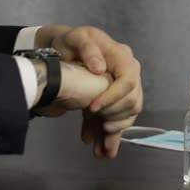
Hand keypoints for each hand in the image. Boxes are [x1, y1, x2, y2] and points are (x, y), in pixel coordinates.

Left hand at [35, 26, 142, 157]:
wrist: (59, 50)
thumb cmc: (69, 41)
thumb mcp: (76, 38)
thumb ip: (88, 49)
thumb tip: (100, 68)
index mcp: (121, 57)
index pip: (128, 80)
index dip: (113, 96)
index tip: (92, 107)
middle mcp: (125, 73)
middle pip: (131, 101)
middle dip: (115, 118)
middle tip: (100, 128)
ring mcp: (118, 88)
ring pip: (124, 114)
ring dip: (113, 134)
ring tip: (101, 151)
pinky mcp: (108, 100)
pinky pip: (111, 118)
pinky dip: (103, 134)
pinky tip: (95, 146)